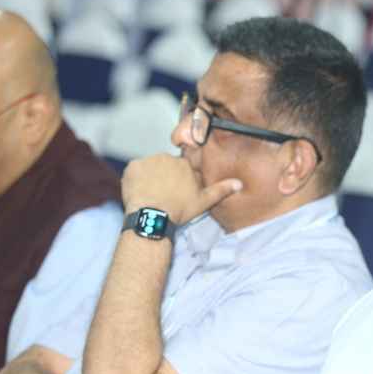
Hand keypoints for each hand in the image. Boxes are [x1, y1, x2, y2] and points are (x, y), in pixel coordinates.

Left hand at [121, 154, 241, 223]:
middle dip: (164, 177)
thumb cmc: (179, 210)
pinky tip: (141, 193)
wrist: (153, 216)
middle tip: (164, 195)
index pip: (181, 168)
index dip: (179, 181)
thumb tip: (239, 183)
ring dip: (150, 177)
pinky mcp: (132, 167)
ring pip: (150, 167)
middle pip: (165, 166)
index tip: (176, 193)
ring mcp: (148, 161)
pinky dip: (137, 180)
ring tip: (152, 195)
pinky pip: (135, 171)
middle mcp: (166, 157)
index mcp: (183, 164)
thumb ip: (221, 190)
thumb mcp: (204, 201)